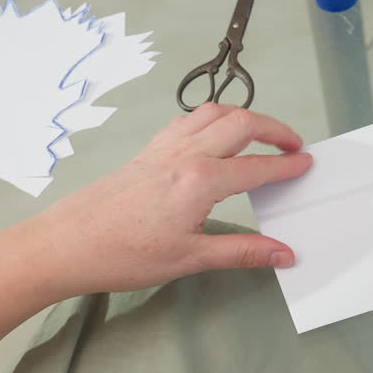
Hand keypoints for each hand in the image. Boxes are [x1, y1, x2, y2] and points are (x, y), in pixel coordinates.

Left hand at [28, 103, 311, 297]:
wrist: (68, 244)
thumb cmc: (122, 253)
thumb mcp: (190, 259)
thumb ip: (242, 251)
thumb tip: (281, 253)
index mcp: (200, 180)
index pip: (257, 167)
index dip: (287, 166)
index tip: (305, 164)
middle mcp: (184, 154)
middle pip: (242, 123)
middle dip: (274, 129)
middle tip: (293, 144)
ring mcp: (163, 148)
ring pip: (214, 113)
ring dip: (244, 117)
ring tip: (261, 133)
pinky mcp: (147, 151)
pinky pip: (188, 121)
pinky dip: (212, 119)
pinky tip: (214, 136)